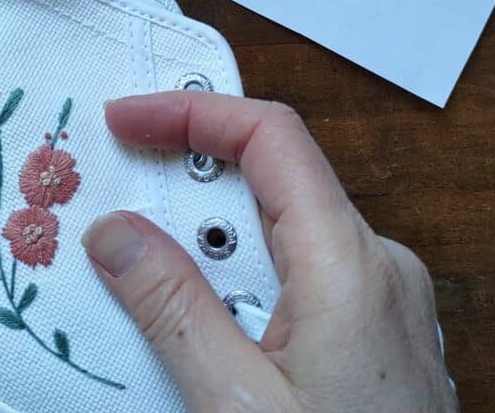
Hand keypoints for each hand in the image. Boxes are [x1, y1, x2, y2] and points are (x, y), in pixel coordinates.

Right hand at [82, 93, 457, 412]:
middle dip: (189, 186)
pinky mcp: (374, 327)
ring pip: (281, 228)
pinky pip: (298, 268)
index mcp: (350, 263)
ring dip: (210, 241)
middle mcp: (377, 263)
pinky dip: (241, 274)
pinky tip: (207, 322)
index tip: (125, 119)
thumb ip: (170, 307)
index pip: (270, 136)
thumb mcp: (235, 404)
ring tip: (156, 287)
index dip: (191, 111)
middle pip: (271, 180)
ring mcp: (382, 296)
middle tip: (120, 212)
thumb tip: (112, 230)